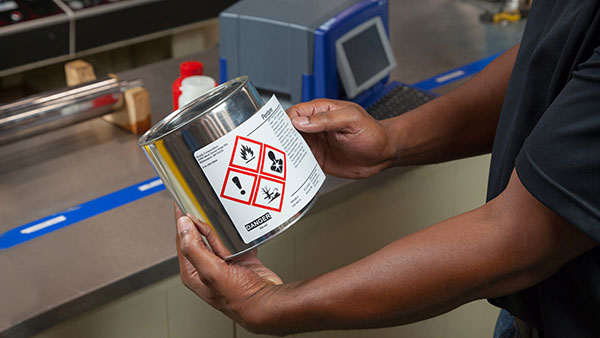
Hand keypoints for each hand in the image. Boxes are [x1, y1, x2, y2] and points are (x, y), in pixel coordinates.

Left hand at [174, 205, 282, 330]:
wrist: (267, 301)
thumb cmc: (238, 297)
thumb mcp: (210, 271)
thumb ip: (193, 247)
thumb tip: (182, 225)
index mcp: (193, 271)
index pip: (182, 240)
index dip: (181, 221)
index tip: (181, 204)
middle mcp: (207, 267)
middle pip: (199, 236)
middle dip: (202, 222)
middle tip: (203, 207)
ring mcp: (224, 263)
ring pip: (218, 236)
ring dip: (220, 228)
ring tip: (221, 220)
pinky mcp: (240, 259)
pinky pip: (236, 240)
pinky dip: (238, 234)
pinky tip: (239, 230)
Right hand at [287, 99, 395, 177]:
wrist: (383, 154)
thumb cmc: (372, 133)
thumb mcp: (351, 120)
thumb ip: (326, 119)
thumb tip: (301, 121)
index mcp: (321, 111)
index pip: (295, 112)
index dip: (285, 121)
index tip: (279, 130)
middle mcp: (315, 127)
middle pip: (289, 130)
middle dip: (280, 138)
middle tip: (275, 147)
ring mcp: (316, 143)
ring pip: (292, 147)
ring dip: (286, 153)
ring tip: (279, 161)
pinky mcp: (318, 159)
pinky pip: (301, 162)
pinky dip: (295, 166)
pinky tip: (292, 169)